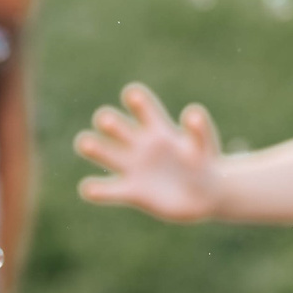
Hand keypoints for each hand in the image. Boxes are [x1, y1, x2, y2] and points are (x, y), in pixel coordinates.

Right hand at [73, 84, 223, 222]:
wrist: (206, 195)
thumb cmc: (206, 165)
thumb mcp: (206, 147)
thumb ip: (200, 131)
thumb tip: (192, 113)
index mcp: (158, 129)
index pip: (141, 106)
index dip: (135, 99)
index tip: (133, 97)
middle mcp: (140, 145)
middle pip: (114, 126)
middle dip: (108, 122)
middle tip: (108, 123)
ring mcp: (133, 168)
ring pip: (104, 153)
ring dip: (92, 147)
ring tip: (86, 144)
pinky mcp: (131, 192)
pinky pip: (108, 190)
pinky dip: (95, 190)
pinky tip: (90, 189)